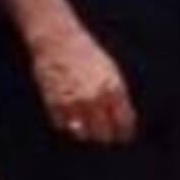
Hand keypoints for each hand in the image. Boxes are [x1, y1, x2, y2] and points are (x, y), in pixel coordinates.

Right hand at [30, 23, 135, 144]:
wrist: (59, 42)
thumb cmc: (88, 55)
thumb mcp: (112, 73)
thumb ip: (118, 96)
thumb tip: (123, 118)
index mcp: (114, 90)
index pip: (124, 122)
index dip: (125, 133)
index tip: (124, 137)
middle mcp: (95, 99)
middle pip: (103, 133)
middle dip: (106, 137)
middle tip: (106, 137)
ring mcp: (73, 102)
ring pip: (82, 133)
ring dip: (86, 133)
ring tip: (88, 130)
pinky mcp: (54, 103)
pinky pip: (62, 125)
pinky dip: (67, 125)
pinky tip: (71, 119)